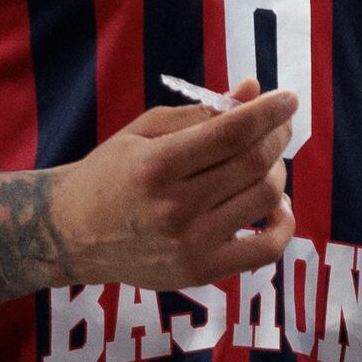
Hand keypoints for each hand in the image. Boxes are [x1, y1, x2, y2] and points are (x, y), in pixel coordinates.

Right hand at [52, 95, 301, 288]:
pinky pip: (265, 250)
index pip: (230, 132)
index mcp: (156, 164)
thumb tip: (253, 90)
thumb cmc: (110, 174)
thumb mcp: (143, 131)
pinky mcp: (201, 271)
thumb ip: (200, 111)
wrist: (72, 234)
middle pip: (253, 164)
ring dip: (277, 172)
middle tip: (278, 125)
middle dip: (276, 136)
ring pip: (265, 199)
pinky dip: (283, 224)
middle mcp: (174, 207)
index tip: (289, 98)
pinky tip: (276, 206)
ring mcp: (189, 244)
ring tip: (266, 163)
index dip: (268, 112)